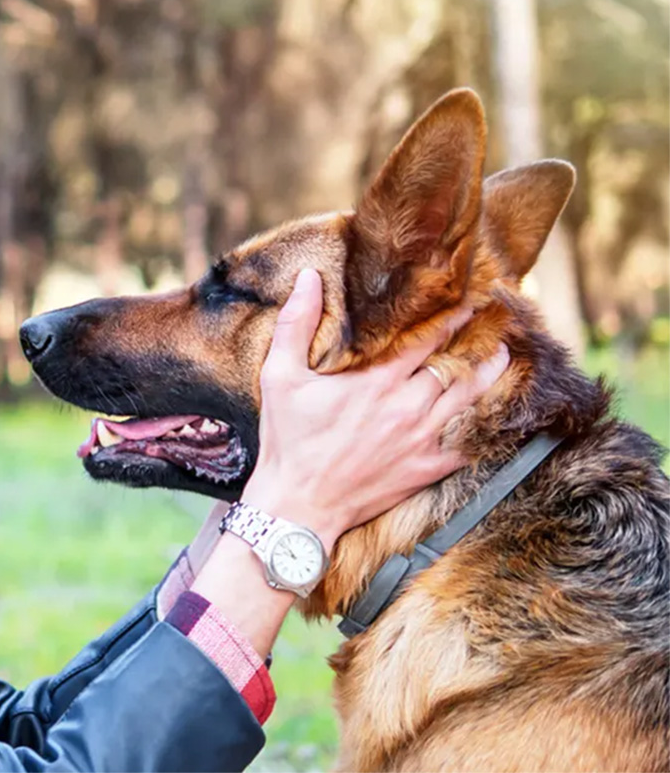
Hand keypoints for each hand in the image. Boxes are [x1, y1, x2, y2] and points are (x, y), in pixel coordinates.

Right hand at [240, 268, 508, 550]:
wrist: (299, 506)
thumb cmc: (287, 442)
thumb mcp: (279, 377)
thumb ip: (295, 324)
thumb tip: (310, 278)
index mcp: (376, 381)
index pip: (427, 336)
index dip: (452, 313)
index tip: (469, 295)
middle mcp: (407, 406)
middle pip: (457, 363)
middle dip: (477, 338)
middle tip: (496, 318)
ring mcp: (422, 439)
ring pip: (471, 398)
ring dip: (490, 373)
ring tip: (504, 353)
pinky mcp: (427, 468)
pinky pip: (470, 442)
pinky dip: (488, 424)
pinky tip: (498, 410)